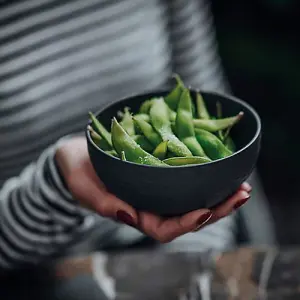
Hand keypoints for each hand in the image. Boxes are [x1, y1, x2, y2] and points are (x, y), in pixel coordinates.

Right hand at [56, 136, 250, 242]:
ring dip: (219, 195)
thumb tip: (129, 216)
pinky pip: (186, 179)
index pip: (165, 228)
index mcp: (134, 214)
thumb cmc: (78, 173)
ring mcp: (157, 191)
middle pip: (188, 217)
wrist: (79, 155)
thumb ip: (104, 203)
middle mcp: (151, 206)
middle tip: (241, 194)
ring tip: (242, 184)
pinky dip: (205, 176)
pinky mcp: (160, 174)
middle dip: (217, 209)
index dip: (186, 224)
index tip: (206, 211)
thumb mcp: (85, 188)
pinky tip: (222, 169)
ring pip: (192, 199)